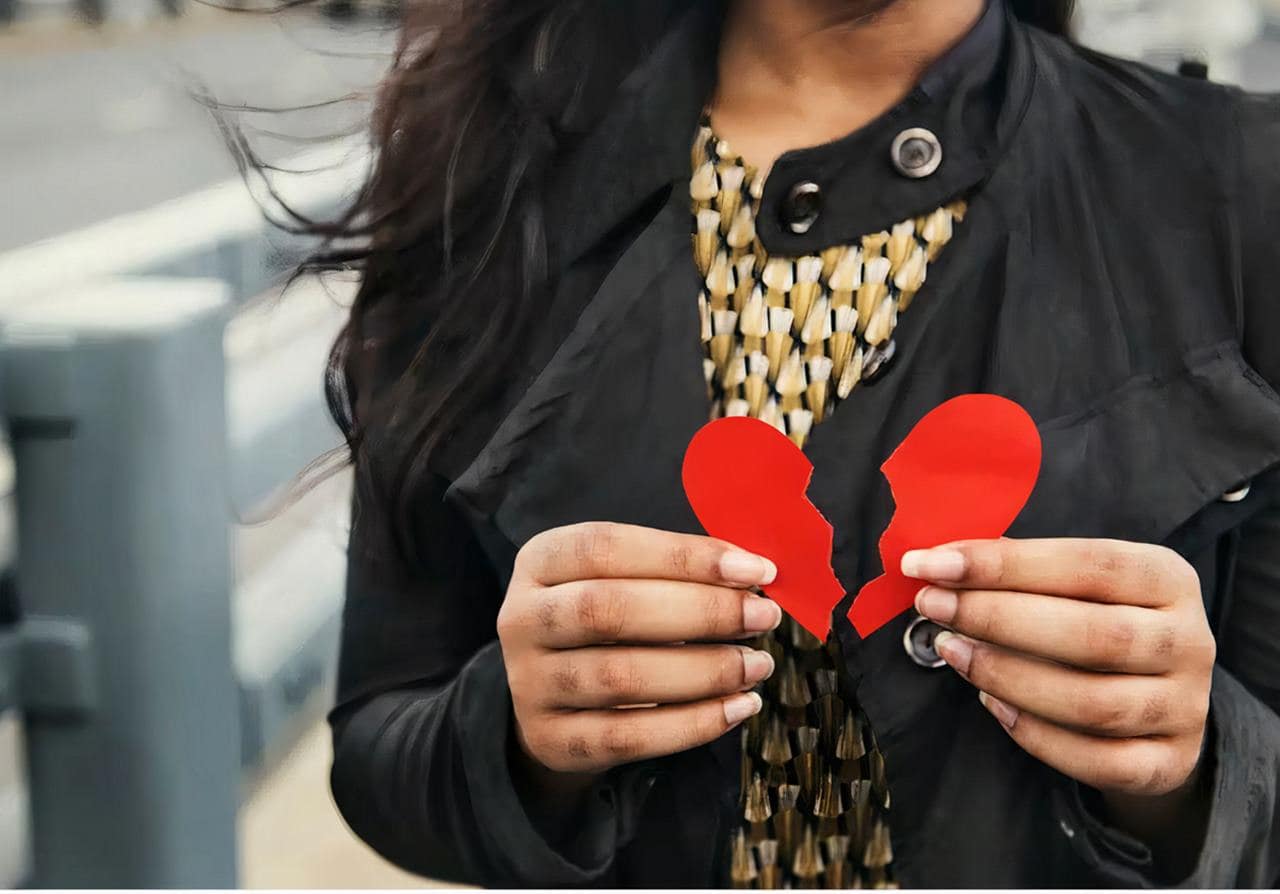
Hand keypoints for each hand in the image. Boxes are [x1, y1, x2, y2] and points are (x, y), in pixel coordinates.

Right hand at [498, 522, 780, 775]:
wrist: (552, 700)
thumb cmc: (605, 623)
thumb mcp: (620, 578)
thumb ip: (673, 569)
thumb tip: (753, 572)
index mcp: (541, 560)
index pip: (606, 547)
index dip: (683, 556)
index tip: (755, 569)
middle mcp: (523, 619)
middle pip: (609, 610)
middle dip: (701, 612)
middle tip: (763, 616)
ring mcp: (531, 683)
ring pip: (621, 677)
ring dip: (704, 671)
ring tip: (757, 665)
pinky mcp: (553, 740)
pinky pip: (628, 737)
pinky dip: (693, 724)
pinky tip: (739, 707)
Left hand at [905, 538, 1215, 797]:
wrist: (1159, 697)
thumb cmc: (1096, 618)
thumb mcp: (1076, 582)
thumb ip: (1021, 571)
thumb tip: (938, 563)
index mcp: (1167, 577)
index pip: (1087, 564)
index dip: (1004, 564)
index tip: (931, 563)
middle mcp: (1188, 640)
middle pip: (1093, 635)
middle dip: (996, 618)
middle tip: (931, 605)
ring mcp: (1183, 707)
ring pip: (1092, 704)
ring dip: (1007, 676)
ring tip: (953, 651)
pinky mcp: (1167, 762)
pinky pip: (1096, 760)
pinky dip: (1034, 735)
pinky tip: (991, 704)